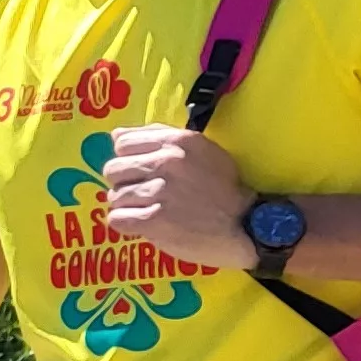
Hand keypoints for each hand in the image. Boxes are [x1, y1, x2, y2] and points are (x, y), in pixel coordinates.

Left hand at [97, 125, 258, 270]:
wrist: (247, 226)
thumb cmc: (224, 189)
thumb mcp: (203, 151)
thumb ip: (160, 138)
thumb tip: (116, 135)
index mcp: (178, 142)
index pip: (122, 142)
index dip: (129, 159)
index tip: (144, 172)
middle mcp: (167, 162)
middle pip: (113, 169)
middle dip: (126, 183)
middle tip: (147, 195)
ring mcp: (160, 192)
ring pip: (114, 196)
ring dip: (129, 206)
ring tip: (152, 211)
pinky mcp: (155, 220)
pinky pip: (117, 219)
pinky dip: (128, 225)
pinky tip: (147, 225)